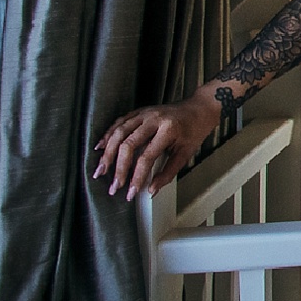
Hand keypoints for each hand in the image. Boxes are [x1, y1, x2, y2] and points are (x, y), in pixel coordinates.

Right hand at [93, 92, 221, 198]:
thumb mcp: (186, 153)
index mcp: (168, 129)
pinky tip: (100, 147)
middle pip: (128, 144)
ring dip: (107, 153)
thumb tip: (151, 190)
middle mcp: (154, 119)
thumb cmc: (195, 130)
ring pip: (119, 132)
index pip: (146, 157)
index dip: (136, 177)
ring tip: (100, 170)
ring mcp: (145, 113)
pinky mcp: (140, 111)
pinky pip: (119, 122)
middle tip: (113, 186)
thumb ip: (168, 172)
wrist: (200, 108)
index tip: (130, 193)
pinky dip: (108, 135)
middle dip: (118, 168)